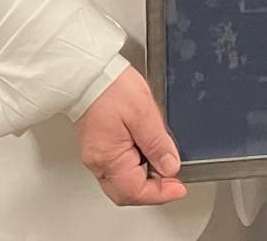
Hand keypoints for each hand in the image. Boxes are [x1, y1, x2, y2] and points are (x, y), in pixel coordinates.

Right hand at [75, 67, 186, 206]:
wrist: (88, 72)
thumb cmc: (110, 87)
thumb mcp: (143, 112)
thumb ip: (158, 143)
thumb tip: (170, 166)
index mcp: (108, 156)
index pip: (135, 191)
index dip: (161, 193)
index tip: (178, 188)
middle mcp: (98, 161)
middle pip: (127, 193)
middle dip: (152, 190)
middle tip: (173, 180)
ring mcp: (96, 155)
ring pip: (122, 183)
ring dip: (144, 179)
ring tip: (162, 161)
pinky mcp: (97, 146)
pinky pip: (118, 168)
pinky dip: (135, 167)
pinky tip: (146, 152)